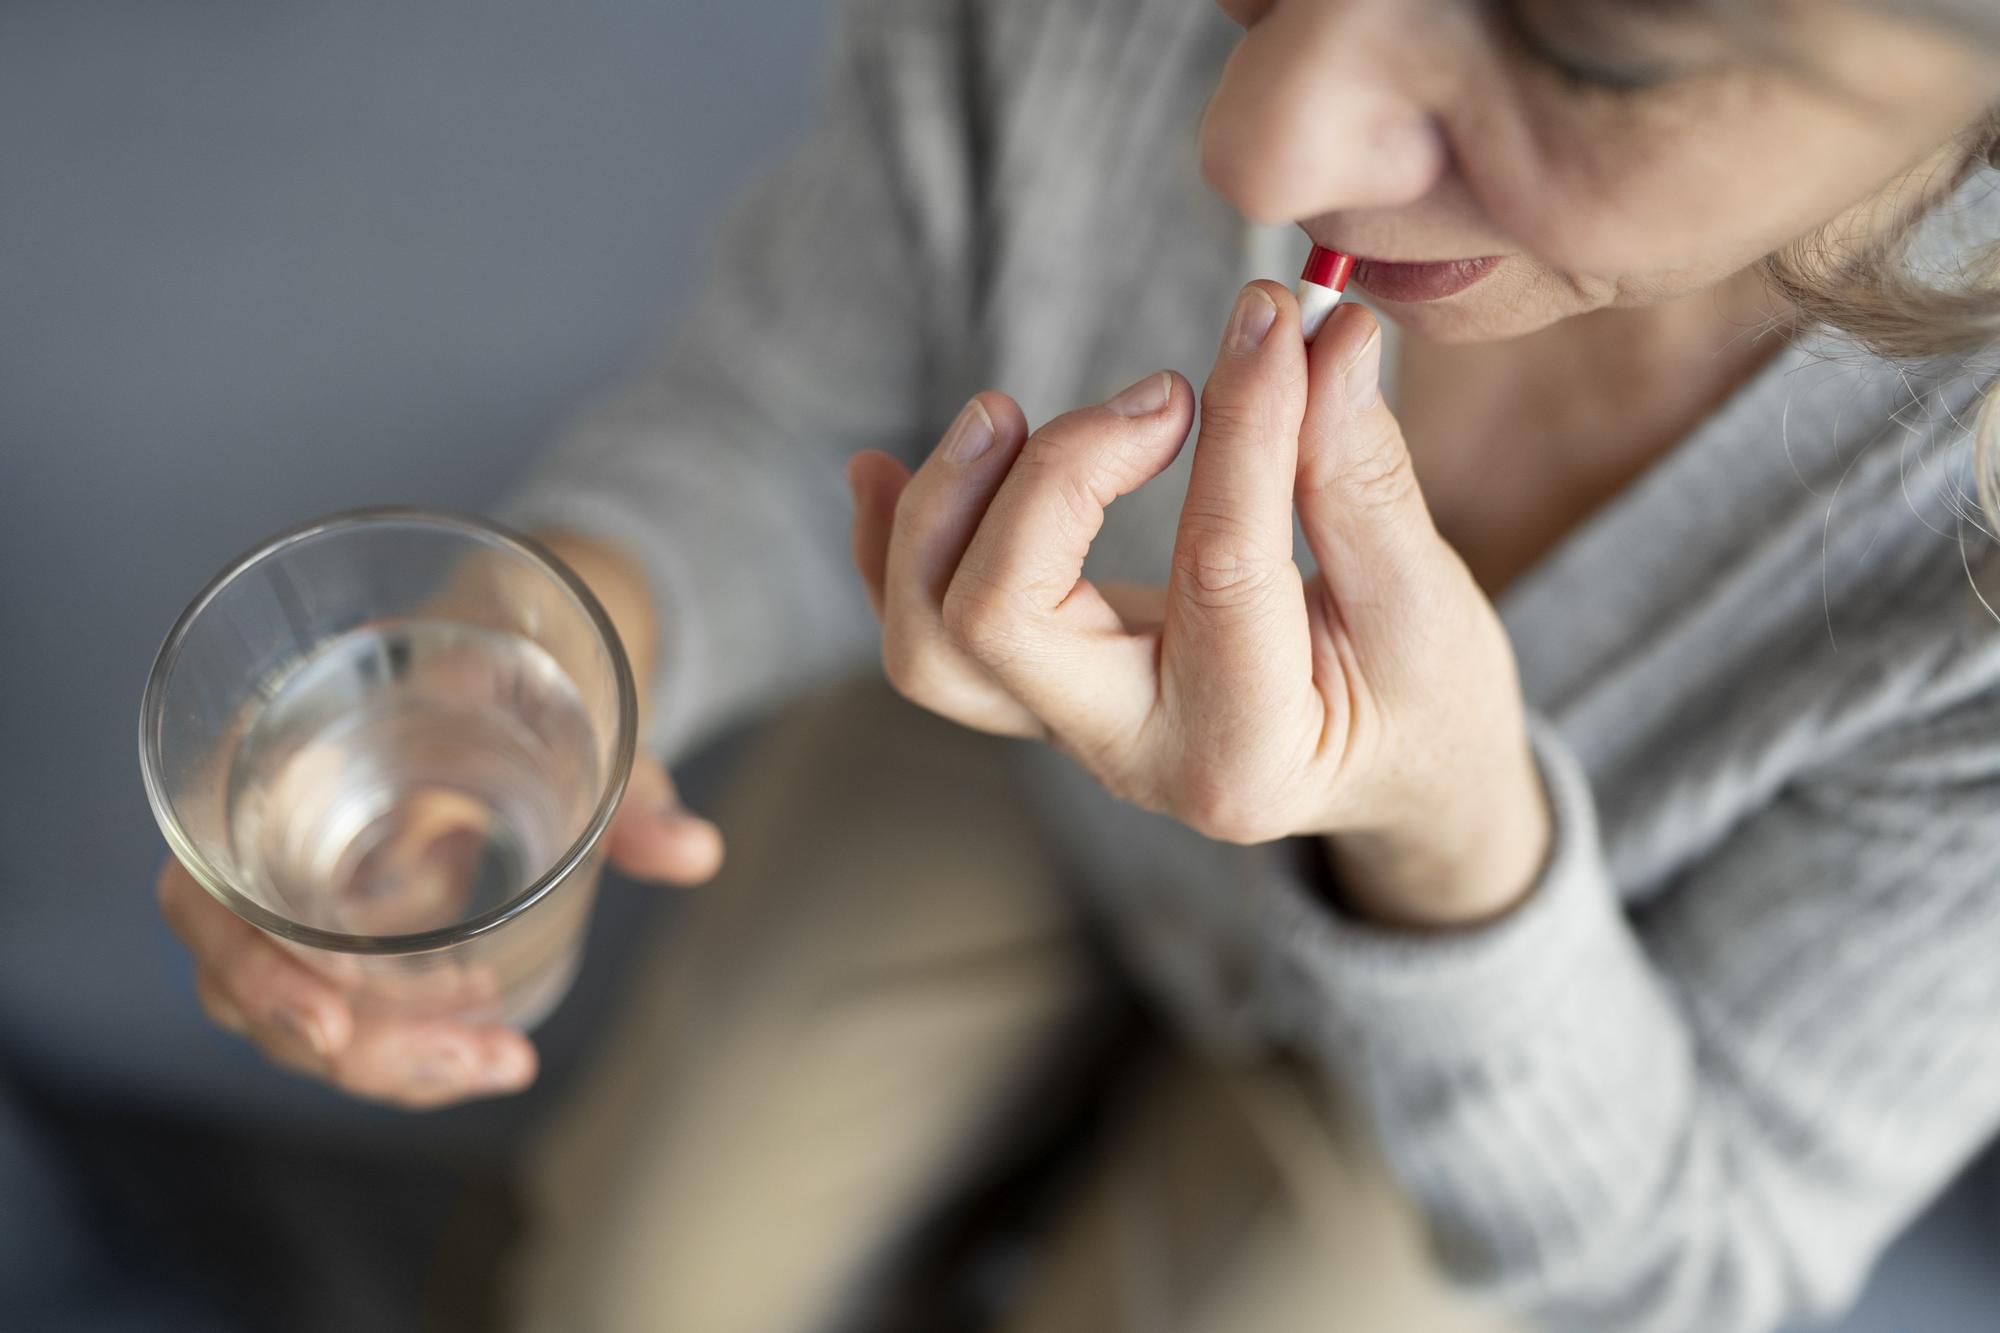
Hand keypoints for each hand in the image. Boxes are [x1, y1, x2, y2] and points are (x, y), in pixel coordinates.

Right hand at [157, 533, 724, 1108]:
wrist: (536, 653)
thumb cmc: (528, 669)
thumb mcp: (578, 713)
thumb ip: (630, 787)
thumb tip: (696, 852)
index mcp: (282, 761)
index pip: (201, 888)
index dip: (248, 964)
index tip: (329, 1024)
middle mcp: (271, 834)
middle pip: (245, 981)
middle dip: (349, 1043)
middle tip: (470, 1060)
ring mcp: (307, 891)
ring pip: (295, 1012)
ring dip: (386, 1060)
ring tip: (498, 1062)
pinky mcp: (353, 930)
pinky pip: (347, 1012)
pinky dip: (408, 1050)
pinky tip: (494, 1055)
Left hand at [847, 283, 1548, 926]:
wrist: (1395, 777)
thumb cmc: (1426, 698)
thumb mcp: (1427, 599)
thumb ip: (1360, 471)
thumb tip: (1321, 331)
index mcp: (1246, 752)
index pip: (1215, 565)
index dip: (1243, 424)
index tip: (1272, 320)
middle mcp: (1131, 756)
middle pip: (997, 623)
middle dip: (1050, 480)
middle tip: (1157, 396)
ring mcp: (1072, 732)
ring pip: (930, 644)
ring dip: (943, 510)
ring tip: (1003, 410)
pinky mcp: (1045, 692)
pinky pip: (926, 635)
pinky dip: (892, 546)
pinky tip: (879, 466)